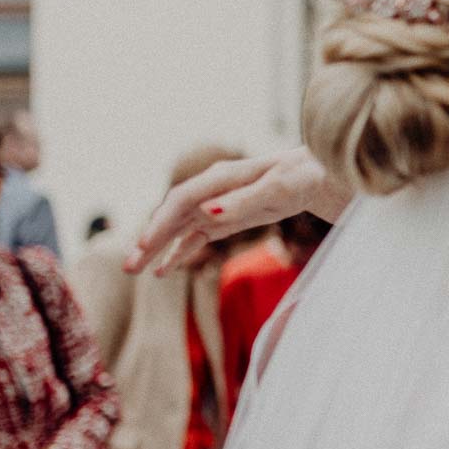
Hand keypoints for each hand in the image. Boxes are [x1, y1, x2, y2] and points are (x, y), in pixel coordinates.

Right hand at [123, 148, 350, 275]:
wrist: (320, 176)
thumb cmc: (304, 177)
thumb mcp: (279, 190)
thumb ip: (243, 201)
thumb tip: (206, 213)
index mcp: (222, 178)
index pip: (182, 201)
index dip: (161, 223)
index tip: (144, 246)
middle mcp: (214, 190)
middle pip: (173, 215)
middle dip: (150, 240)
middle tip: (128, 268)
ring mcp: (218, 204)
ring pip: (180, 228)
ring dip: (158, 249)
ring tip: (136, 272)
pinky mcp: (226, 218)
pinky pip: (196, 237)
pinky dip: (180, 252)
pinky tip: (164, 270)